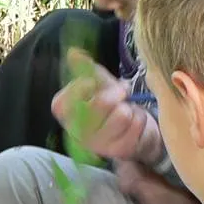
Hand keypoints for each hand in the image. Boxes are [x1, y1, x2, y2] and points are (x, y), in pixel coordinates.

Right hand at [51, 50, 161, 164]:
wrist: (130, 129)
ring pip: (122, 115)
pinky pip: (136, 124)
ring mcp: (99, 145)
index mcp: (66, 116)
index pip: (64, 103)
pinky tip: (134, 120)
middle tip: (122, 91)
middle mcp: (77, 133)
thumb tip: (73, 52)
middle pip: (100, 105)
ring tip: (126, 108)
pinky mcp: (120, 151)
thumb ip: (85, 67)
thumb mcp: (98, 82)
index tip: (93, 82)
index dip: (81, 88)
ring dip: (129, 107)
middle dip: (116, 92)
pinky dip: (140, 117)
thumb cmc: (110, 102)